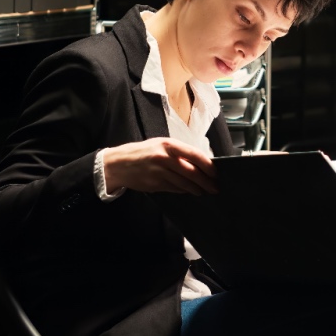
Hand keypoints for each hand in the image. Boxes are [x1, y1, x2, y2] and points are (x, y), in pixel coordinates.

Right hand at [102, 137, 216, 194]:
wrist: (119, 164)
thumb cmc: (144, 152)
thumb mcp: (161, 145)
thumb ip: (179, 153)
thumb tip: (201, 163)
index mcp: (169, 145)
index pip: (195, 155)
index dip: (208, 166)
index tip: (216, 173)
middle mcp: (164, 158)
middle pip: (191, 172)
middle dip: (206, 181)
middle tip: (215, 187)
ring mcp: (159, 172)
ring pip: (184, 183)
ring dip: (196, 188)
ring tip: (204, 191)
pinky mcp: (154, 184)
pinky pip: (174, 188)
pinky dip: (183, 190)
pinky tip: (189, 191)